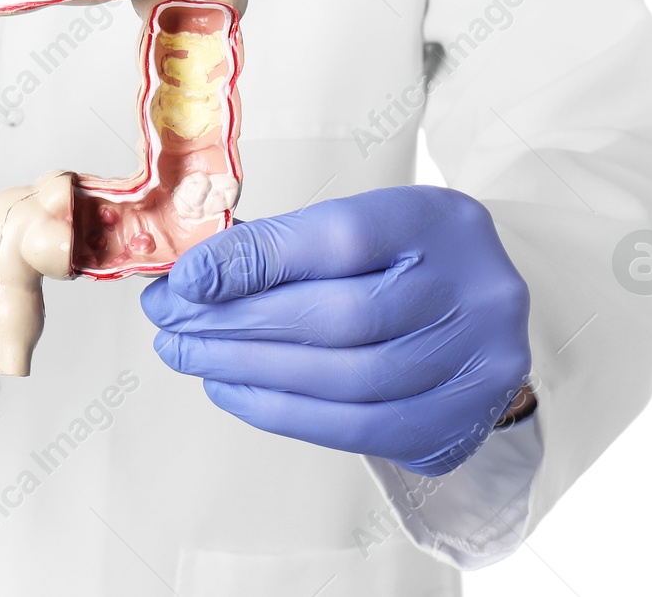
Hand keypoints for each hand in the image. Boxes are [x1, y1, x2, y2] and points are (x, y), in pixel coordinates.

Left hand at [141, 186, 531, 475]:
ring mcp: (476, 362)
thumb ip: (283, 246)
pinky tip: (232, 391)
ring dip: (249, 370)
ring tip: (190, 356)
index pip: (339, 238)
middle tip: (172, 322)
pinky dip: (281, 411)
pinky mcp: (459, 421)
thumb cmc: (402, 264)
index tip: (187, 277)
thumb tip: (192, 276)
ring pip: (344, 377)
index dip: (255, 260)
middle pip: (338, 315)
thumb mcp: (357, 228)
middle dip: (237, 321)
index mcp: (439, 222)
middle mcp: (472, 291)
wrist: (479, 315)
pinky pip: (356, 429)